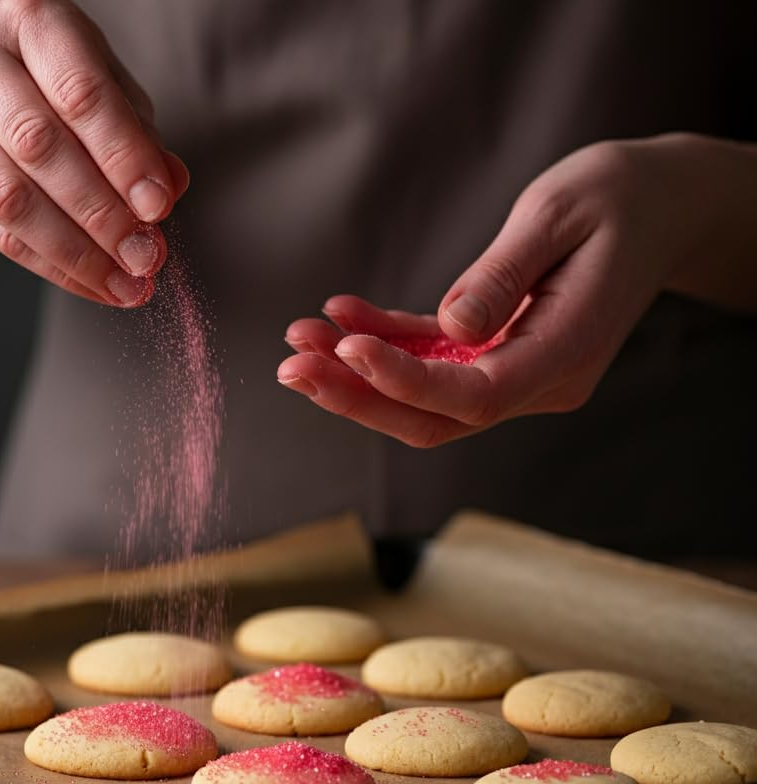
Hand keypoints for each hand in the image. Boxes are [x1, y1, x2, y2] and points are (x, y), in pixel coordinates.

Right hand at [0, 0, 188, 305]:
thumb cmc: (53, 90)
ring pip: (10, 199)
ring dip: (77, 252)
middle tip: (145, 257)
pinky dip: (53, 268)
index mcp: (28, 20)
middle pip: (38, 146)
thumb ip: (139, 135)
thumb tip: (170, 185)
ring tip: (126, 283)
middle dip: (101, 213)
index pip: (78, 91)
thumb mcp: (106, 92)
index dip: (123, 155)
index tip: (158, 206)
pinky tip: (95, 286)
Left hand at [279, 135, 739, 445]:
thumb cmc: (619, 199)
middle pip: (435, 416)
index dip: (405, 382)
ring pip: (423, 399)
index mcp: (564, 356)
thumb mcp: (561, 217)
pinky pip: (430, 362)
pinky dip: (383, 343)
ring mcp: (514, 373)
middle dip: (358, 396)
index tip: (347, 348)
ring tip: (298, 341)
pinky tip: (339, 315)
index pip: (474, 395)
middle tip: (291, 365)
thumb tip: (450, 326)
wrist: (660, 206)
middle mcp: (537, 381)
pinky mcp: (494, 354)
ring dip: (355, 374)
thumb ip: (503, 275)